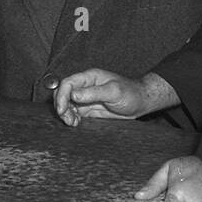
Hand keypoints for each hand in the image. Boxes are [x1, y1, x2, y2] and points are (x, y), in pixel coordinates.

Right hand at [54, 69, 177, 126]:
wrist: (141, 103)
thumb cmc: (131, 93)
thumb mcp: (114, 92)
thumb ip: (93, 93)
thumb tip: (73, 95)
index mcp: (89, 77)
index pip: (67, 83)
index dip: (61, 96)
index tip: (62, 109)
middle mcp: (85, 86)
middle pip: (63, 93)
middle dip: (61, 106)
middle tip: (67, 119)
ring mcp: (85, 98)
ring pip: (66, 104)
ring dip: (65, 114)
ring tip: (72, 123)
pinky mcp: (88, 108)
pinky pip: (73, 112)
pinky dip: (71, 118)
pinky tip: (76, 123)